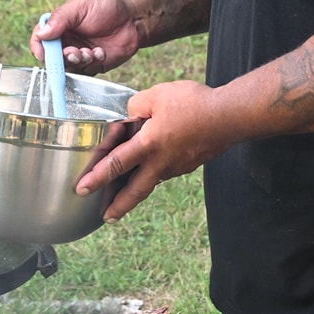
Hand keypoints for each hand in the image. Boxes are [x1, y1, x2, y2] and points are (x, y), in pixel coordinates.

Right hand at [32, 0, 143, 75]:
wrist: (133, 17)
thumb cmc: (106, 6)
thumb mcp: (81, 5)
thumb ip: (60, 18)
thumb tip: (42, 34)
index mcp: (59, 26)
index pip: (40, 39)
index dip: (38, 47)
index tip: (44, 53)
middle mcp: (66, 42)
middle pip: (52, 58)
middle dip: (62, 57)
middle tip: (75, 52)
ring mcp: (79, 54)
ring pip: (68, 67)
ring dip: (78, 61)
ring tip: (91, 51)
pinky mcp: (93, 65)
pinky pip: (85, 72)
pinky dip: (92, 63)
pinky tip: (101, 52)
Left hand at [73, 79, 234, 220]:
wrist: (231, 116)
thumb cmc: (194, 103)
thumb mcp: (157, 95)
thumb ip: (136, 107)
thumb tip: (129, 118)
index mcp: (150, 144)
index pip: (116, 164)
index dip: (97, 177)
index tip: (82, 188)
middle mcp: (162, 162)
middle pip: (136, 190)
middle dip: (118, 206)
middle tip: (106, 217)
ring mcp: (177, 167)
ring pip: (152, 180)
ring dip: (137, 189)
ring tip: (124, 195)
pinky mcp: (189, 164)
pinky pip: (166, 170)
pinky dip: (155, 171)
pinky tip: (153, 165)